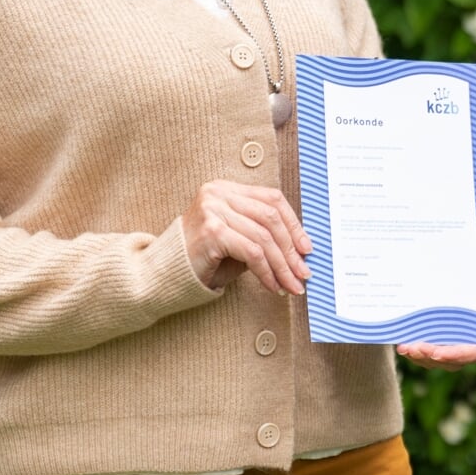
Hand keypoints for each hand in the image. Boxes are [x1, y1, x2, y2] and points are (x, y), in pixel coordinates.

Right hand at [180, 179, 311, 294]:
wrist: (169, 273)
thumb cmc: (206, 257)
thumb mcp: (239, 239)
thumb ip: (264, 235)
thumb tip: (301, 249)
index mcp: (227, 188)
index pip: (272, 199)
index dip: (294, 224)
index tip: (306, 248)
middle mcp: (219, 193)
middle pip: (270, 217)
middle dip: (291, 249)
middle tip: (303, 273)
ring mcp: (213, 209)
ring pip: (264, 237)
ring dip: (282, 266)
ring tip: (292, 285)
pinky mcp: (212, 231)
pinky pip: (251, 252)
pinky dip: (266, 272)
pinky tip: (272, 286)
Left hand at [396, 284, 475, 369]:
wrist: (453, 262)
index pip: (474, 353)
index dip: (457, 356)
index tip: (439, 354)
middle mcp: (465, 343)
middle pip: (451, 360)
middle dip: (433, 358)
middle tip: (416, 349)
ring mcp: (445, 341)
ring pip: (432, 359)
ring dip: (419, 356)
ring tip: (406, 347)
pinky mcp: (427, 335)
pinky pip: (420, 349)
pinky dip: (410, 348)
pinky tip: (400, 341)